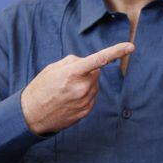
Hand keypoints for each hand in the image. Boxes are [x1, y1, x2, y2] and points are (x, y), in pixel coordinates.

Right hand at [19, 41, 133, 134]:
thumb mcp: (52, 69)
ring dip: (85, 85)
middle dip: (86, 72)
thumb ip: (73, 62)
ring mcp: (85, 101)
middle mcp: (82, 87)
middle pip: (96, 73)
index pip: (99, 59)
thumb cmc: (40, 88)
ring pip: (95, 86)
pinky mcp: (86, 112)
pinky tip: (69, 101)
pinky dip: (84, 96)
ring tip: (66, 91)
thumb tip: (89, 63)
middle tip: (67, 79)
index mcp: (72, 73)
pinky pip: (92, 98)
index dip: (116, 52)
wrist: (31, 115)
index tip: (130, 47)